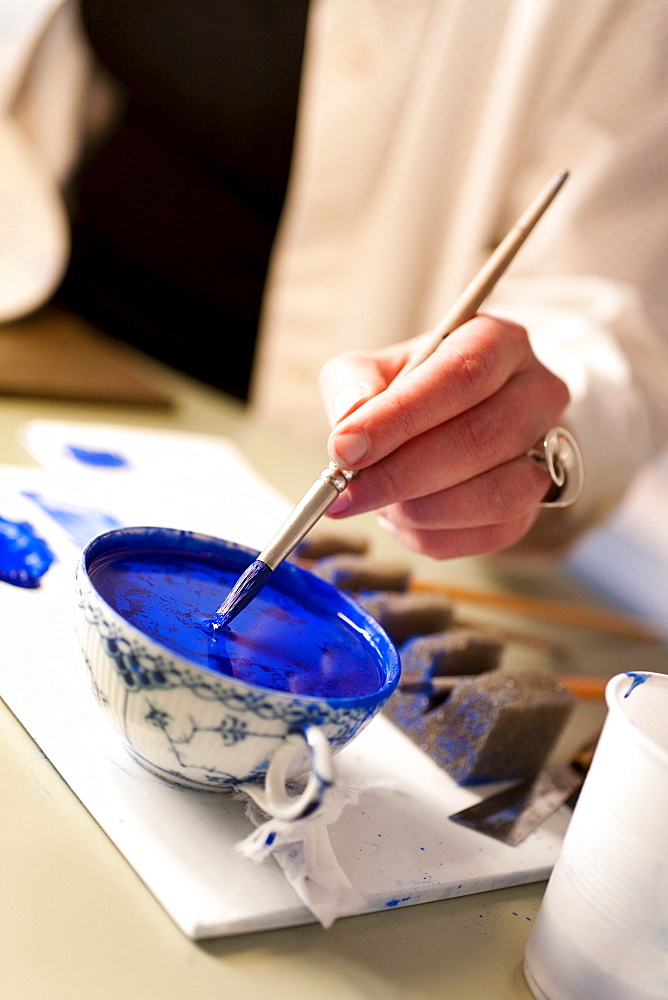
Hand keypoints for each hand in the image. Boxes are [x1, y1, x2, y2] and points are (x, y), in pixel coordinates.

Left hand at [319, 314, 569, 558]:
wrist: (459, 418)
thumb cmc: (415, 389)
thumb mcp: (376, 368)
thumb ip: (353, 385)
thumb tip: (349, 424)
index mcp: (499, 343)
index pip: (461, 376)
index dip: (400, 417)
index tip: (345, 449)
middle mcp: (538, 393)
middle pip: (480, 439)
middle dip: (401, 474)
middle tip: (346, 494)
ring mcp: (548, 452)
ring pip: (497, 494)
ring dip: (423, 510)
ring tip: (380, 505)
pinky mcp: (539, 502)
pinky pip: (495, 533)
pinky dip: (436, 536)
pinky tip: (402, 522)